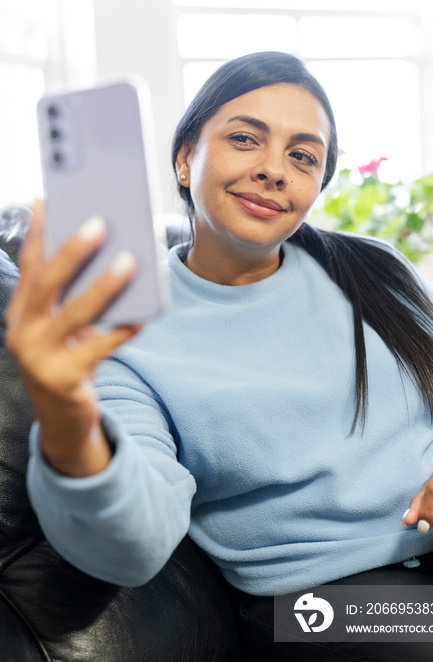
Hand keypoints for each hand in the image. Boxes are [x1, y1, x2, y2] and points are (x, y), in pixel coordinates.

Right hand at [5, 201, 142, 475]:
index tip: (48, 201)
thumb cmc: (67, 362)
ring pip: (74, 314)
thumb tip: (109, 256)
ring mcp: (39, 358)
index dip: (37, 233)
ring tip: (130, 261)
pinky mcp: (63, 379)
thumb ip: (73, 299)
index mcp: (19, 314)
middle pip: (48, 284)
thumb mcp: (61, 330)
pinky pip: (99, 348)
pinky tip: (142, 317)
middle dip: (73, 251)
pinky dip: (121, 330)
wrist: (62, 420)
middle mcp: (22, 333)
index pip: (28, 266)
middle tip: (99, 223)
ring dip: (104, 286)